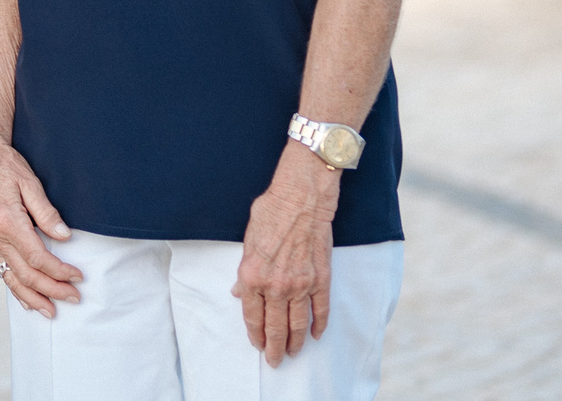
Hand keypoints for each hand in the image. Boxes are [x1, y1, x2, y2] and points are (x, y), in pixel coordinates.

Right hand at [0, 131, 82, 315]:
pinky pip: (3, 271)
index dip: (59, 270)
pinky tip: (28, 300)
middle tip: (74, 298)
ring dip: (33, 297)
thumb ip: (47, 213)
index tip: (78, 276)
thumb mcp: (31, 183)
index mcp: (8, 221)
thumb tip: (64, 236)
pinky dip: (16, 288)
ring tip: (51, 311)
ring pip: (13, 277)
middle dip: (51, 289)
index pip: (37, 256)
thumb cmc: (8, 168)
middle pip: (26, 272)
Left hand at [234, 146, 339, 364]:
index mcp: (253, 275)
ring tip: (293, 354)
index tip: (256, 345)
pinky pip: (320, 310)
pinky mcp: (321, 279)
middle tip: (274, 362)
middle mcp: (276, 285)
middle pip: (275, 326)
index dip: (254, 333)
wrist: (301, 199)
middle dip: (274, 348)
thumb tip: (241, 292)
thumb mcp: (247, 240)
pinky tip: (317, 335)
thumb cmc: (270, 213)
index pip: (252, 315)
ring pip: (298, 324)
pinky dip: (319, 325)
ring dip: (295, 342)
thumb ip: (245, 271)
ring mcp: (301, 284)